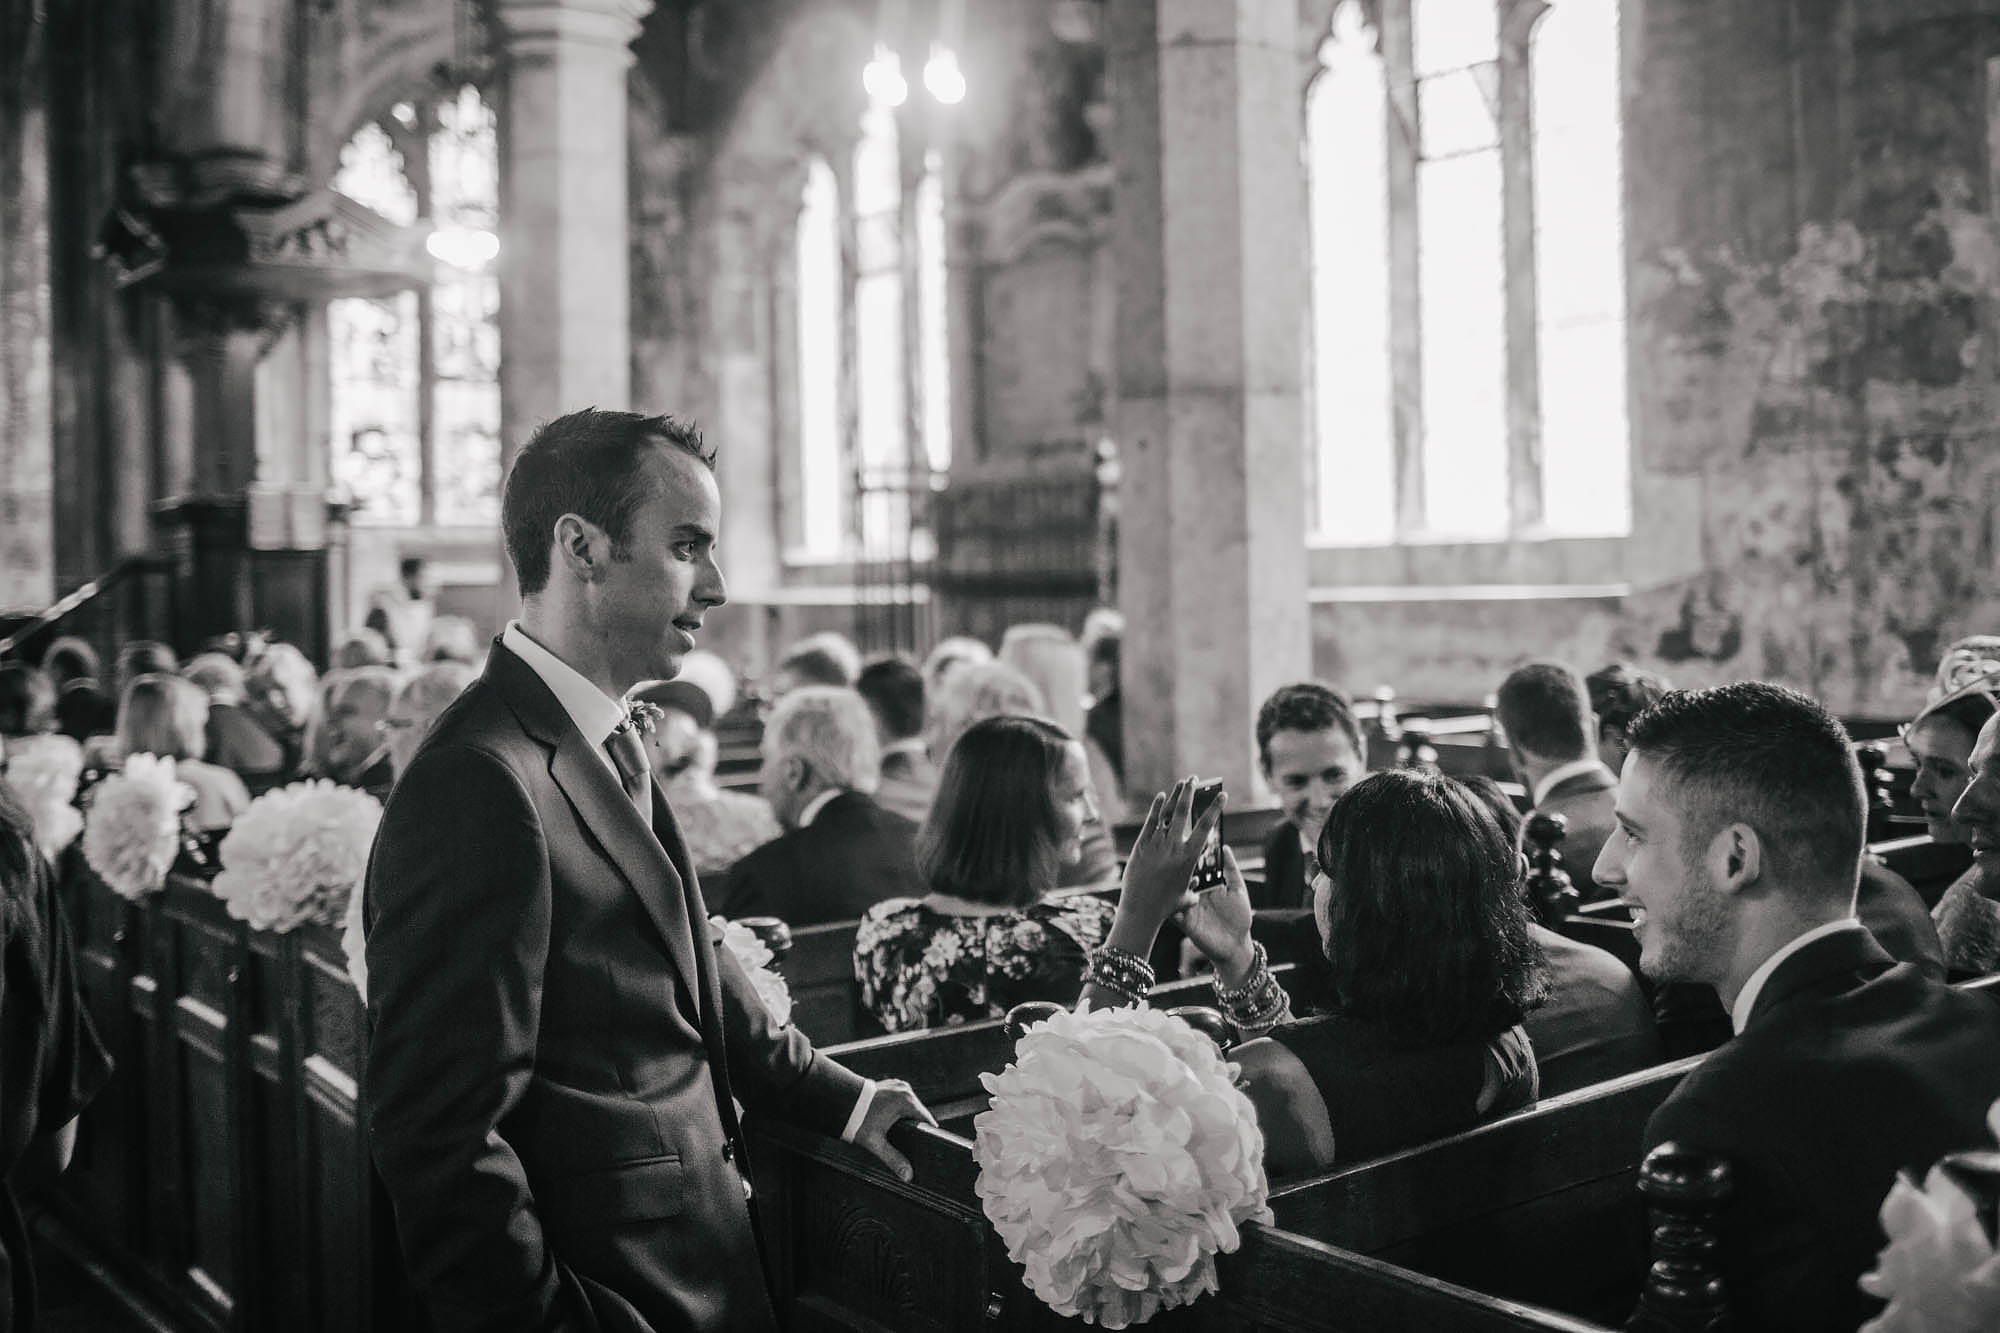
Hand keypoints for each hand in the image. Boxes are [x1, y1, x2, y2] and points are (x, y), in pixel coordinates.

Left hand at [851, 1079, 936, 1182]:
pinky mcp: (889, 1084)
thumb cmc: (858, 1120)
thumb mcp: (876, 1143)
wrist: (840, 1102)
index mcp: (906, 1100)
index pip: (926, 1118)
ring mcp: (897, 1084)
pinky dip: (898, 1108)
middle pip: (918, 1111)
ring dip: (906, 1116)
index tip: (928, 1141)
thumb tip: (908, 1175)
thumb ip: (893, 1159)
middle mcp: (904, 1089)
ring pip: (910, 1104)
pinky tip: (891, 1119)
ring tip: (899, 1130)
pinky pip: (900, 1098)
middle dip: (915, 1125)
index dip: (927, 1131)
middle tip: (910, 1140)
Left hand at [1114, 777, 1225, 935]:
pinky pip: (1151, 822)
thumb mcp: (1185, 897)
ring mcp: (1156, 844)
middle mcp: (1173, 847)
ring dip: (1175, 796)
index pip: (1205, 827)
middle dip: (1190, 792)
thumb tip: (1196, 886)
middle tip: (1195, 778)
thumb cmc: (1166, 906)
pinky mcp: (1141, 845)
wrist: (1141, 909)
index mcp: (1189, 857)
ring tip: (1182, 783)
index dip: (1215, 809)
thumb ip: (1193, 889)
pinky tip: (1162, 796)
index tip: (1222, 795)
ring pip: (1167, 813)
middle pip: (1183, 812)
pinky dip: (1156, 808)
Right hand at [1175, 846, 1254, 981]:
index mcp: (1206, 885)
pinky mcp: (1184, 921)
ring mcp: (1188, 907)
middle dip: (1182, 867)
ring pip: (1176, 892)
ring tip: (1184, 876)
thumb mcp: (1238, 890)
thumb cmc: (1240, 917)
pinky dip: (1173, 903)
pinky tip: (1176, 896)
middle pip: (1184, 877)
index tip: (1192, 843)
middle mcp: (1195, 894)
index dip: (1194, 856)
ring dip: (1176, 884)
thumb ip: (1231, 870)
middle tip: (1184, 857)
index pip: (1196, 867)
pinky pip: (1173, 911)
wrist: (1237, 945)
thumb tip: (1225, 847)